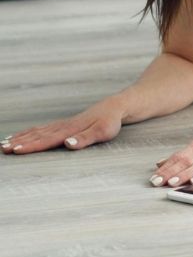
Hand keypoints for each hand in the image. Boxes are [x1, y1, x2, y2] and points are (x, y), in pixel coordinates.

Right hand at [1, 100, 123, 154]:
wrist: (117, 106)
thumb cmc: (110, 121)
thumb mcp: (102, 132)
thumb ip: (84, 139)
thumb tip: (67, 145)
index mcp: (70, 130)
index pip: (47, 140)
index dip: (31, 146)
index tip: (15, 150)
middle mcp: (63, 127)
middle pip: (37, 135)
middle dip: (19, 142)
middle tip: (2, 148)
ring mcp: (63, 124)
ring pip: (37, 131)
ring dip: (21, 137)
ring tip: (4, 143)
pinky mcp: (65, 124)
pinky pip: (43, 129)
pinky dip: (30, 132)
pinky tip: (23, 135)